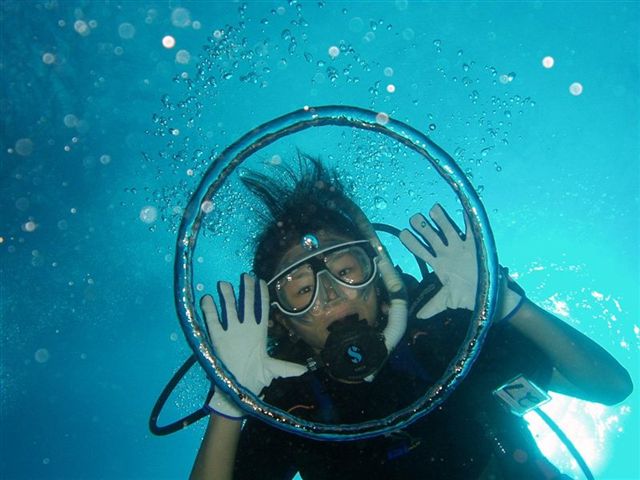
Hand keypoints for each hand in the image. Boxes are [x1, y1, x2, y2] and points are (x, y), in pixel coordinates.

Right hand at [201, 274, 306, 418]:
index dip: (262, 294)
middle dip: (245, 289)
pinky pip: (212, 321)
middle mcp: (245, 328)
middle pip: (246, 303)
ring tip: (224, 284)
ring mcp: (230, 331)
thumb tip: (304, 370)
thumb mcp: (272, 371)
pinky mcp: (217, 338)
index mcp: (259, 332)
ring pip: (229, 308)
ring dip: (226, 296)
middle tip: (244, 276)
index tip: (261, 281)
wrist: (238, 390)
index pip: (262, 308)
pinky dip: (209, 310)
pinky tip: (207, 299)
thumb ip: (286, 368)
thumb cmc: (256, 378)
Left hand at [399, 204, 521, 320]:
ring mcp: (461, 247)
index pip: (421, 251)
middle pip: (431, 236)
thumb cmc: (467, 296)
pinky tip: (463, 208)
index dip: (412, 242)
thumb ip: (432, 306)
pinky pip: (472, 230)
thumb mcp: (448, 300)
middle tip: (413, 218)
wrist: (489, 296)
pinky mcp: (477, 245)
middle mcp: (447, 252)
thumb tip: (418, 316)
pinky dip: (469, 219)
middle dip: (422, 227)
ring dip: (441, 220)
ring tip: (433, 209)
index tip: (402, 233)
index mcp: (439, 263)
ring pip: (448, 230)